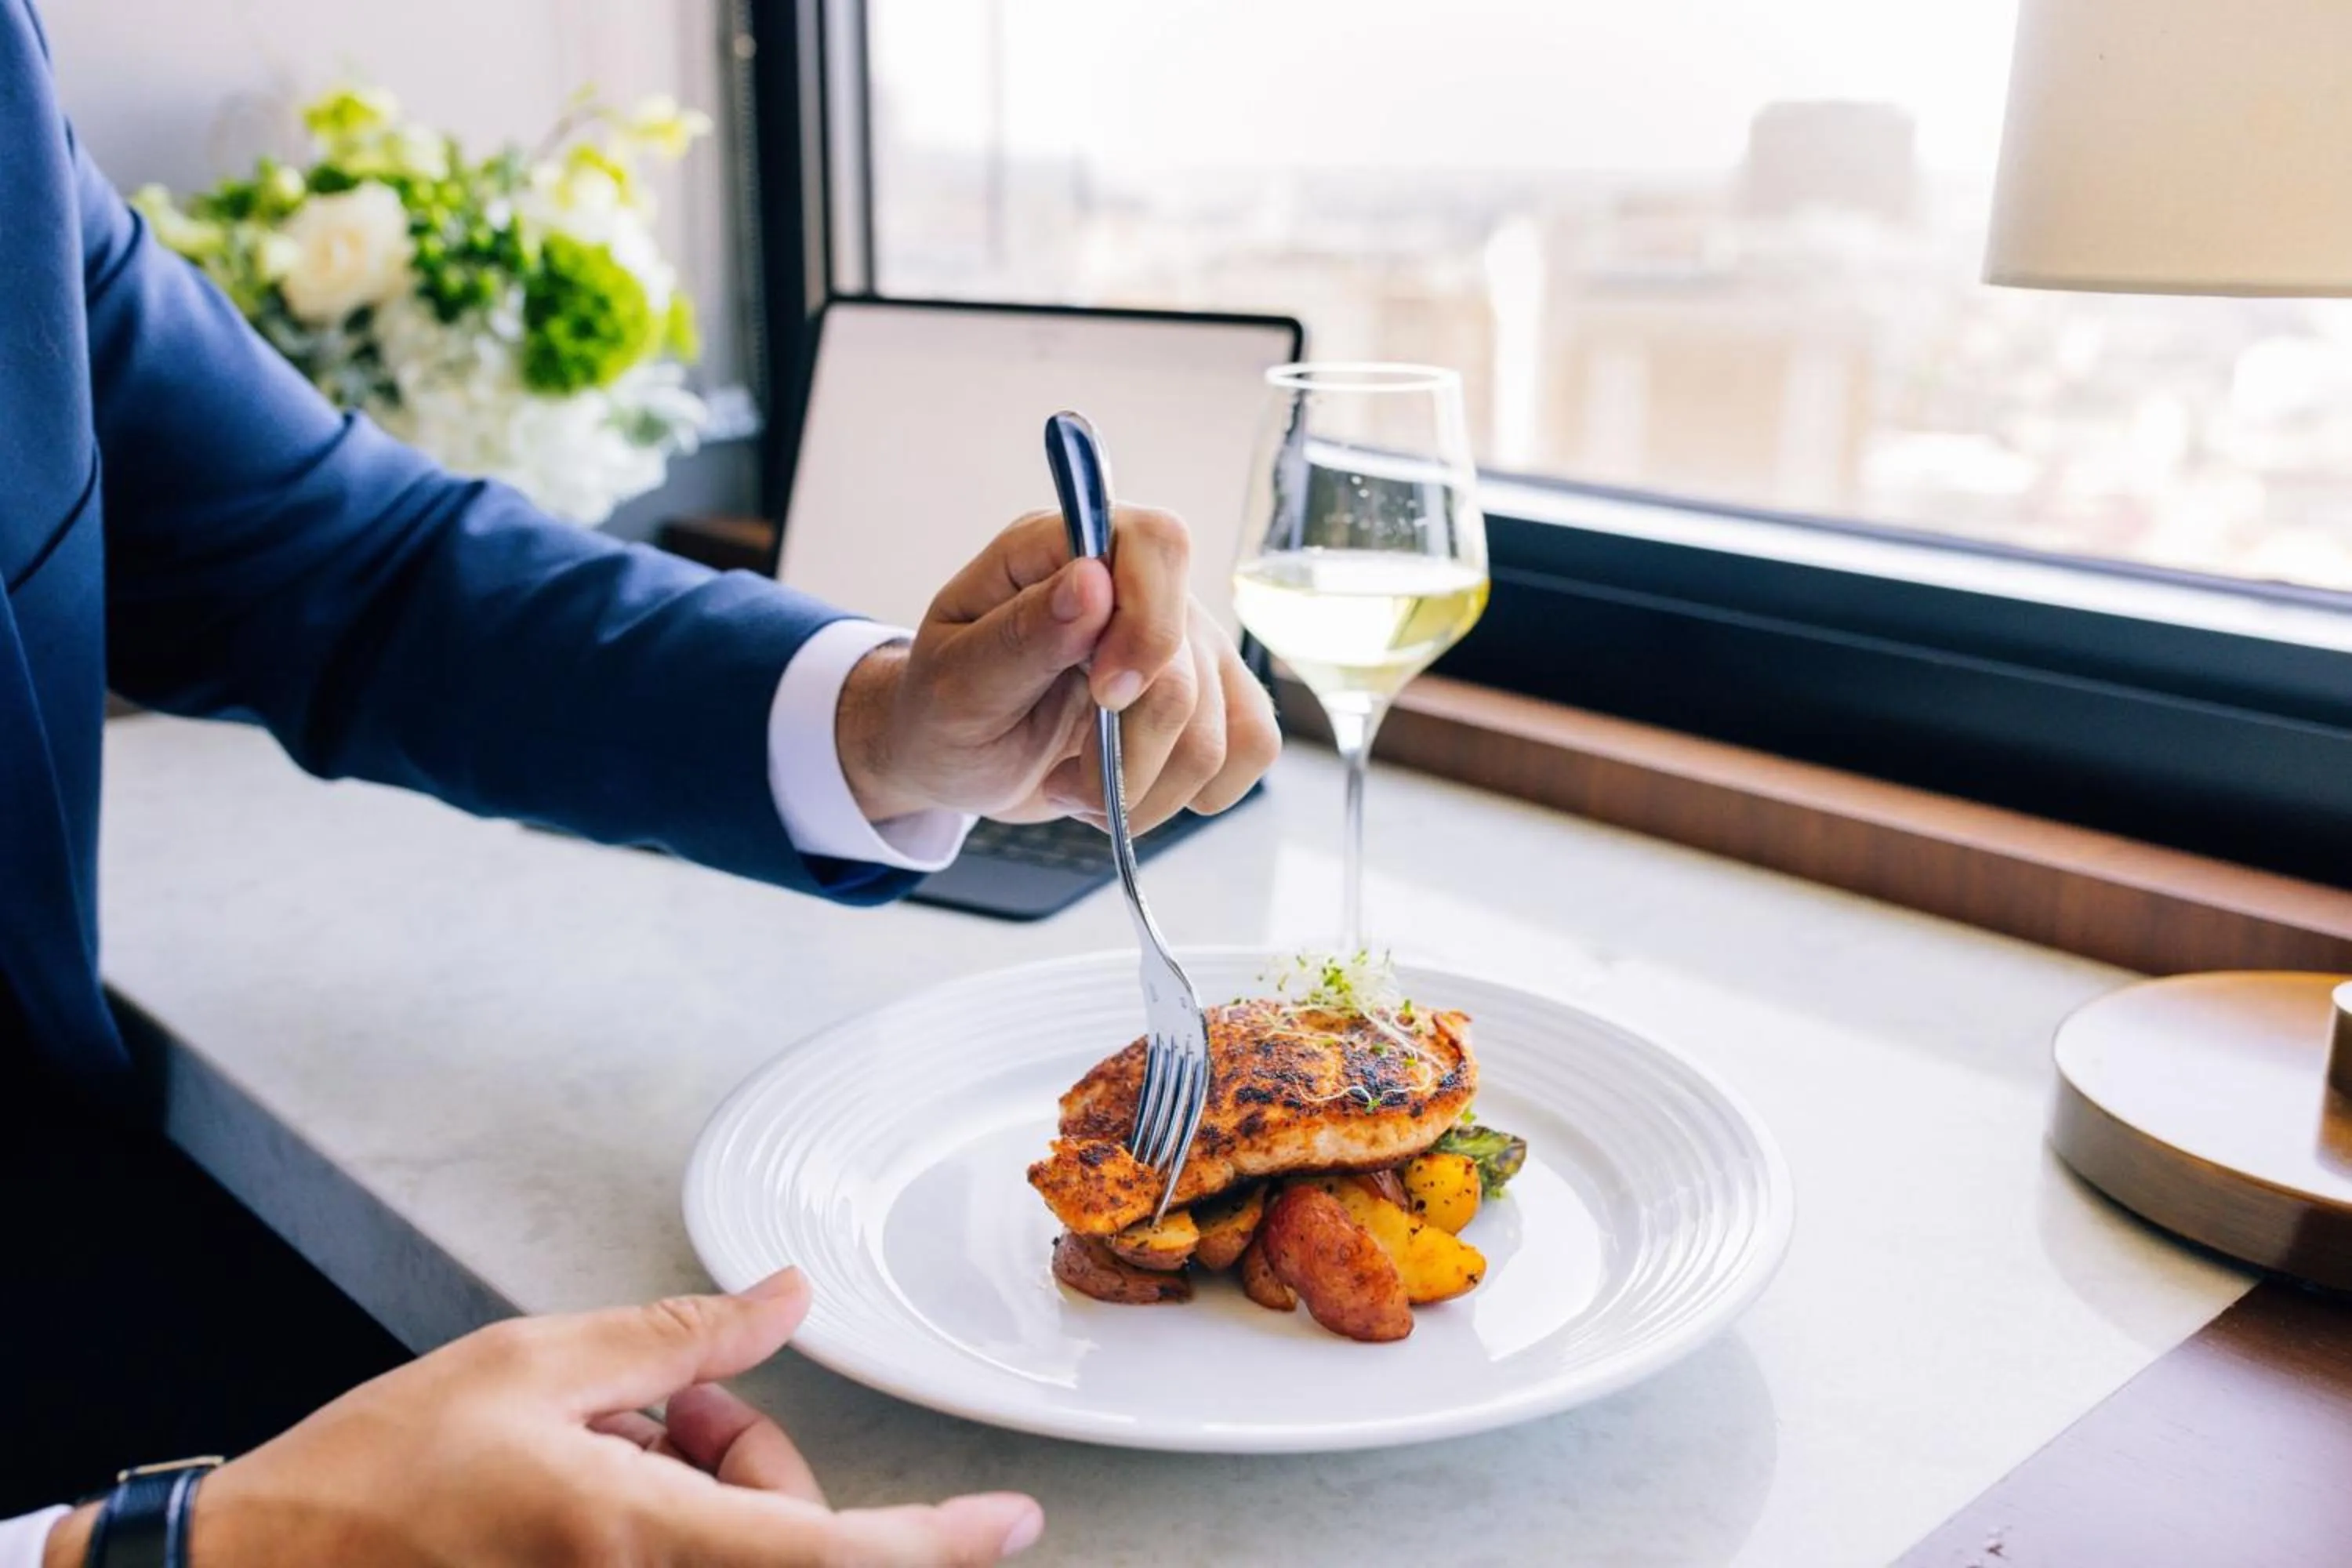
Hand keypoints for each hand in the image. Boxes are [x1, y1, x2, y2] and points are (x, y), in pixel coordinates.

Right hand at [43, 1270, 1040, 1567]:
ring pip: (737, 1557)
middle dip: (755, 1456)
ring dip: (706, 1493)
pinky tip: (590, 1492)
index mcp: (634, 1545)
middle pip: (786, 1540)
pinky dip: (668, 1531)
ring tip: (600, 1446)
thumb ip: (682, 1337)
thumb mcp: (533, 1366)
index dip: (937, 1542)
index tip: (1012, 1520)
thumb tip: (786, 1297)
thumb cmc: (370, 1484)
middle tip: (665, 1400)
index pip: (833, 1556)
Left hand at [835, 506, 1280, 832]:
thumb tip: (1091, 581)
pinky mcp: (1212, 698)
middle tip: (1065, 781)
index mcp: (1062, 550)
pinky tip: (1134, 796)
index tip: (1105, 695)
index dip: (1148, 622)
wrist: (957, 761)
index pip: (1157, 543)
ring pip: (1221, 726)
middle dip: (1129, 750)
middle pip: (1187, 662)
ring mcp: (1184, 641)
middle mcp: (1135, 585)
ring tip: (1082, 793)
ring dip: (1147, 788)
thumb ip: (1021, 635)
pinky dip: (1193, 794)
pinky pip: (1252, 746)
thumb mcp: (955, 683)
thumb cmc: (943, 712)